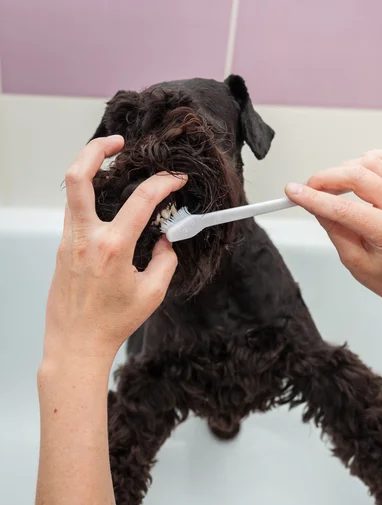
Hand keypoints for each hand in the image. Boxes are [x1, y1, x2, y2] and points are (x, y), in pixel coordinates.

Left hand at [42, 135, 186, 363]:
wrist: (76, 342)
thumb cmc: (113, 322)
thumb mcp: (152, 293)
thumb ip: (165, 261)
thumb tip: (166, 242)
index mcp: (112, 247)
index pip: (141, 200)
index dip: (163, 183)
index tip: (176, 179)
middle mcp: (85, 237)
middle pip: (78, 177)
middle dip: (97, 150)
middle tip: (118, 142)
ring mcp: (68, 240)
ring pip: (72, 191)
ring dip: (89, 169)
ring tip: (112, 165)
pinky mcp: (62, 247)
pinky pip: (75, 211)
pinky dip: (90, 197)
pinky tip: (108, 204)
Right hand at [285, 149, 381, 311]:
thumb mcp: (353, 261)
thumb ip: (334, 229)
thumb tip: (314, 204)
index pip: (344, 208)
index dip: (314, 198)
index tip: (292, 192)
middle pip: (359, 176)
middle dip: (326, 178)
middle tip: (307, 188)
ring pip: (372, 162)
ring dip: (344, 169)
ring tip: (329, 187)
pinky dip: (366, 161)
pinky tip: (354, 176)